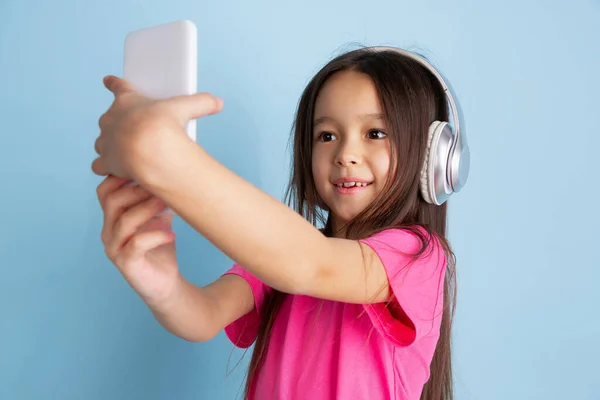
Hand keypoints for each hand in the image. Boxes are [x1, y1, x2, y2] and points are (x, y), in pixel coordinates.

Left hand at [92, 75, 223, 179]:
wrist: (148, 152)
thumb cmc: (162, 126)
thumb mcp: (184, 108)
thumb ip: (201, 103)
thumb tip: (218, 102)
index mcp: (127, 100)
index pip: (117, 86)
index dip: (113, 83)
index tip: (108, 80)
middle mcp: (111, 118)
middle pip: (110, 117)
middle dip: (119, 123)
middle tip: (134, 131)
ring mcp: (106, 140)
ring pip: (104, 141)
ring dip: (112, 145)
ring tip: (128, 152)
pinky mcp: (105, 161)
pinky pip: (100, 164)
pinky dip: (108, 168)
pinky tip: (118, 171)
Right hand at [97, 174, 180, 307]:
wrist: (165, 283)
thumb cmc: (160, 247)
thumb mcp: (160, 217)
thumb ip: (158, 197)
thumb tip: (172, 171)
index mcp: (112, 218)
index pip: (105, 190)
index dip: (122, 176)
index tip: (147, 169)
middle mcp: (108, 232)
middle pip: (111, 201)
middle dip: (138, 189)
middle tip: (162, 186)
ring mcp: (115, 249)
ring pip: (124, 221)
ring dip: (148, 208)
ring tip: (168, 205)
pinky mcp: (127, 264)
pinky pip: (136, 244)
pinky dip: (156, 235)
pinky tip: (172, 233)